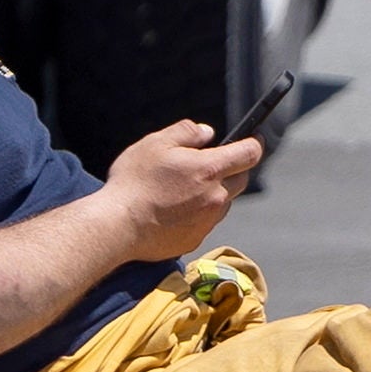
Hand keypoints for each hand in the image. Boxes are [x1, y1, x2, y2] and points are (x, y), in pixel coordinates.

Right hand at [102, 119, 263, 264]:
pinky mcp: (194, 239)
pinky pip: (206, 222)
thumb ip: (186, 132)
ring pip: (223, 202)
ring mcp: (206, 221)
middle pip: (240, 179)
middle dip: (232, 169)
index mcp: (209, 170)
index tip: (253, 140)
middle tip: (207, 165)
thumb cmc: (133, 182)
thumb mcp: (156, 143)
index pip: (249, 154)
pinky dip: (199, 214)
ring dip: (214, 193)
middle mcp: (215, 197)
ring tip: (184, 190)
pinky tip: (175, 211)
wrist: (116, 227)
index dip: (254, 144)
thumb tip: (208, 133)